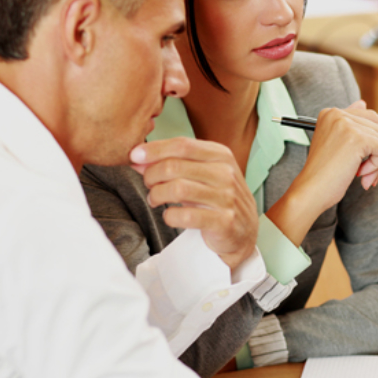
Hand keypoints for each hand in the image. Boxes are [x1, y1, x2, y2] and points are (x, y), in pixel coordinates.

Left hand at [130, 138, 257, 270]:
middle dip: (151, 175)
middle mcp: (226, 174)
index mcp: (221, 156)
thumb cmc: (216, 198)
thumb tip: (137, 157)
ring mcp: (227, 198)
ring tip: (154, 200)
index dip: (154, 149)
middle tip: (148, 184)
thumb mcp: (200, 175)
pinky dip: (169, 216)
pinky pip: (185, 216)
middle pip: (174, 166)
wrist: (243, 231)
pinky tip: (170, 216)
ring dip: (156, 195)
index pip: (182, 145)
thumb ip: (172, 163)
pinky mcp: (223, 221)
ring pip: (177, 189)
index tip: (134, 156)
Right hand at [301, 101, 377, 199]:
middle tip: (367, 173)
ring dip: (376, 162)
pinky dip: (376, 166)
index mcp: (329, 113)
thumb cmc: (322, 173)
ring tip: (360, 176)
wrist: (311, 190)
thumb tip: (363, 103)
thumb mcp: (335, 143)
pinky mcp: (358, 138)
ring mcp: (347, 125)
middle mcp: (337, 114)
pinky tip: (360, 176)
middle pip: (377, 126)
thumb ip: (350, 124)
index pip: (366, 114)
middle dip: (377, 151)